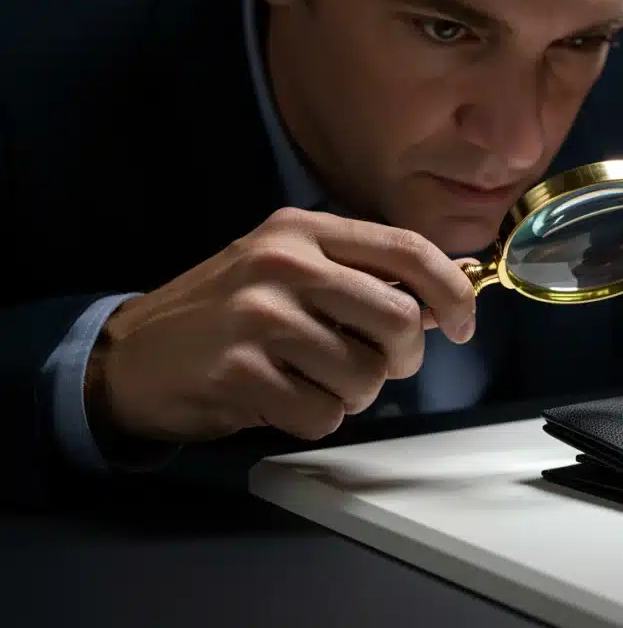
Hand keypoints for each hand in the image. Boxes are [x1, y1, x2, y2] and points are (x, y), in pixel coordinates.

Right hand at [89, 208, 476, 442]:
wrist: (132, 356)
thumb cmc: (227, 315)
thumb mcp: (291, 272)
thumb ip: (363, 276)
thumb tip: (448, 294)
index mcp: (303, 230)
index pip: (407, 249)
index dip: (452, 290)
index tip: (463, 325)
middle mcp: (283, 264)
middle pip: (398, 319)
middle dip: (402, 357)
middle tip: (377, 365)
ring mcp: (259, 317)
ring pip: (367, 375)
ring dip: (354, 394)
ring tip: (314, 381)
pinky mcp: (240, 372)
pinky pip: (325, 414)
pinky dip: (317, 419)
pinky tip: (283, 401)